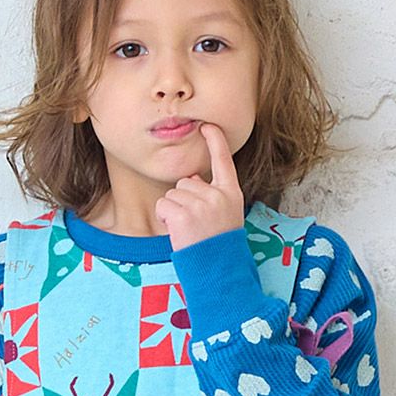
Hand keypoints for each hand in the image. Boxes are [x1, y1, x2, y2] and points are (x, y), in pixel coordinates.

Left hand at [155, 122, 244, 250]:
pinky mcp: (183, 215)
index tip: (207, 125)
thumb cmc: (218, 245)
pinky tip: (178, 231)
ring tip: (189, 229)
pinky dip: (165, 217)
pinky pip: (163, 205)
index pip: (223, 161)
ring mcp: (201, 205)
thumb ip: (211, 195)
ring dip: (174, 210)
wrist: (218, 270)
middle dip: (185, 199)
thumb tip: (191, 180)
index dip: (215, 141)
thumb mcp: (226, 216)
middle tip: (196, 223)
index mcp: (231, 193)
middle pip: (187, 182)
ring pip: (173, 193)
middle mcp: (217, 196)